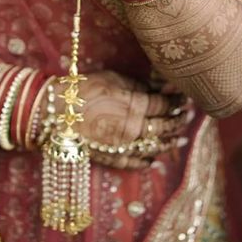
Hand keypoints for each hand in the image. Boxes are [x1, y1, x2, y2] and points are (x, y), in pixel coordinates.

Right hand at [52, 70, 187, 168]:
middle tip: (187, 118)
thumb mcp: (112, 78)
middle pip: (164, 126)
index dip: (177, 102)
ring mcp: (124, 146)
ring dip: (170, 143)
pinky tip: (153, 158)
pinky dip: (147, 161)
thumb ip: (137, 85)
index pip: (165, 105)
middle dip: (178, 121)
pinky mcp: (112, 158)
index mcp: (135, 105)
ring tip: (180, 140)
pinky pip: (135, 163)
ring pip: (155, 147)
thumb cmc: (82, 90)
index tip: (184, 100)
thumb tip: (157, 88)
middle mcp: (134, 128)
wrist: (55, 112)